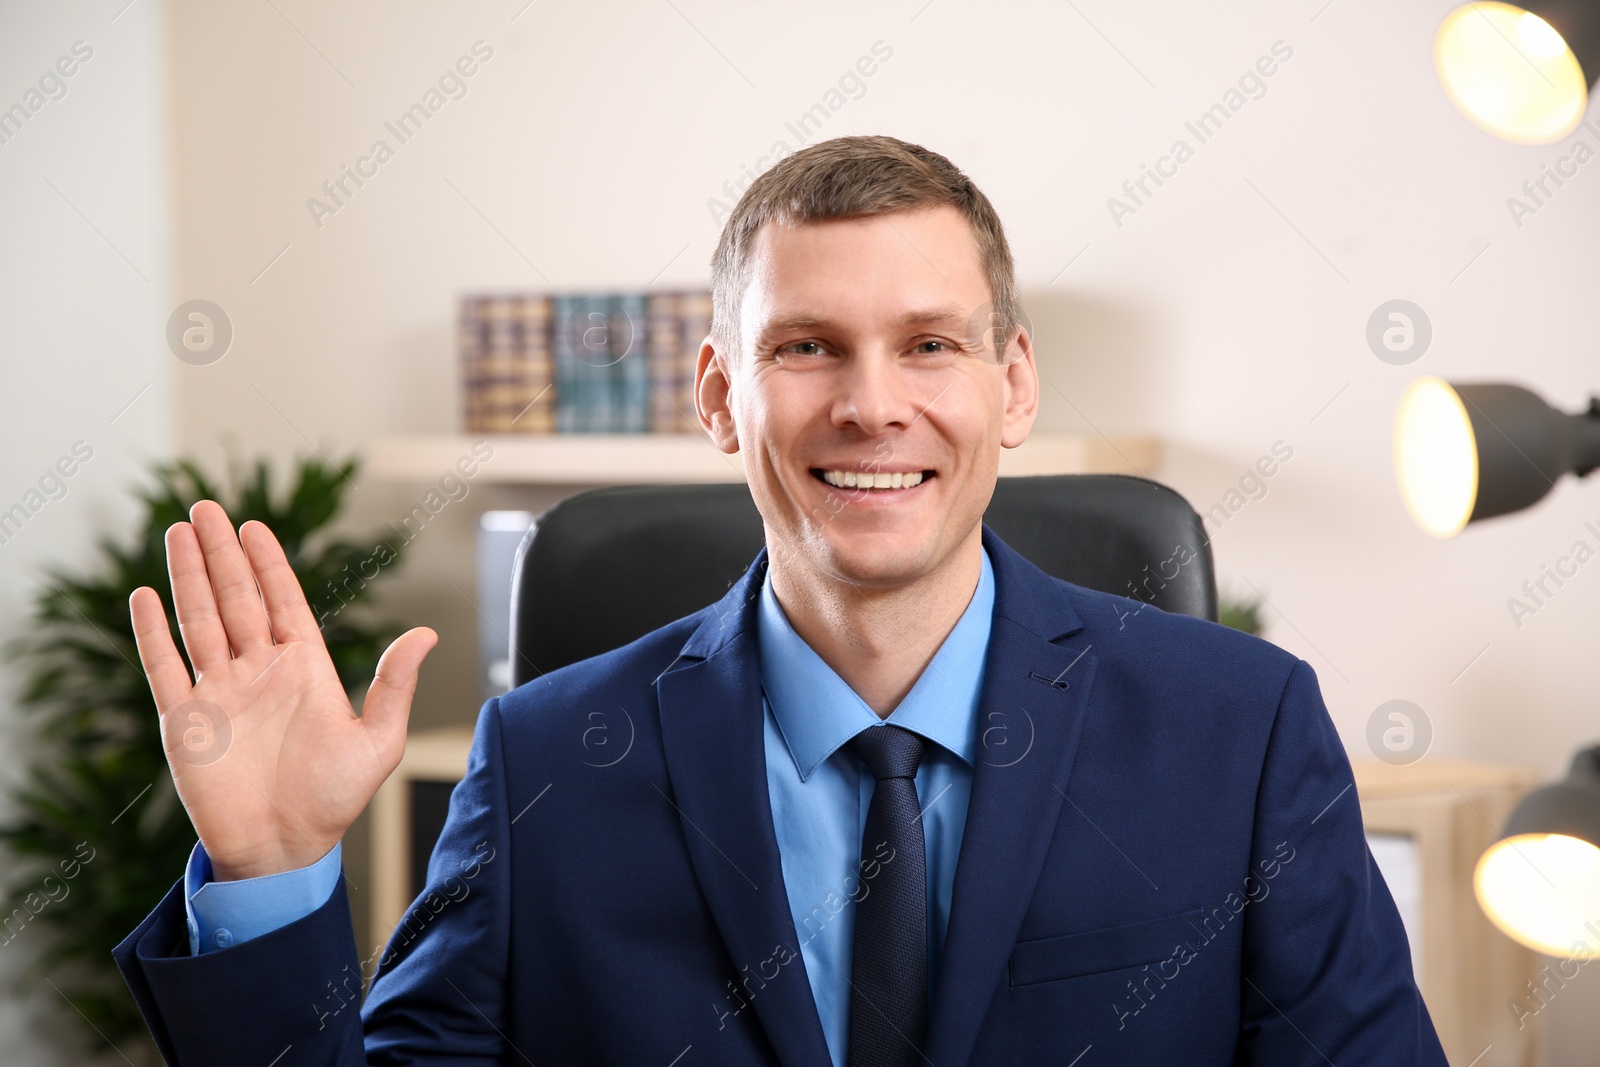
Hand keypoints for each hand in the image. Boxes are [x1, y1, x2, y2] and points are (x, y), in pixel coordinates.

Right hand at [129, 500, 436, 880]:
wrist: (285, 851)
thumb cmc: (334, 800)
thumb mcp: (379, 741)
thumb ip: (395, 684)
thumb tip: (427, 633)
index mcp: (303, 667)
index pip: (281, 601)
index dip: (267, 563)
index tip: (253, 525)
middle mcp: (258, 671)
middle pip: (235, 598)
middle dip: (221, 552)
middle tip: (206, 508)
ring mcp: (219, 692)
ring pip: (199, 620)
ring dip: (189, 577)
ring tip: (179, 532)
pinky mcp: (185, 721)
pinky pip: (164, 668)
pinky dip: (153, 632)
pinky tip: (144, 595)